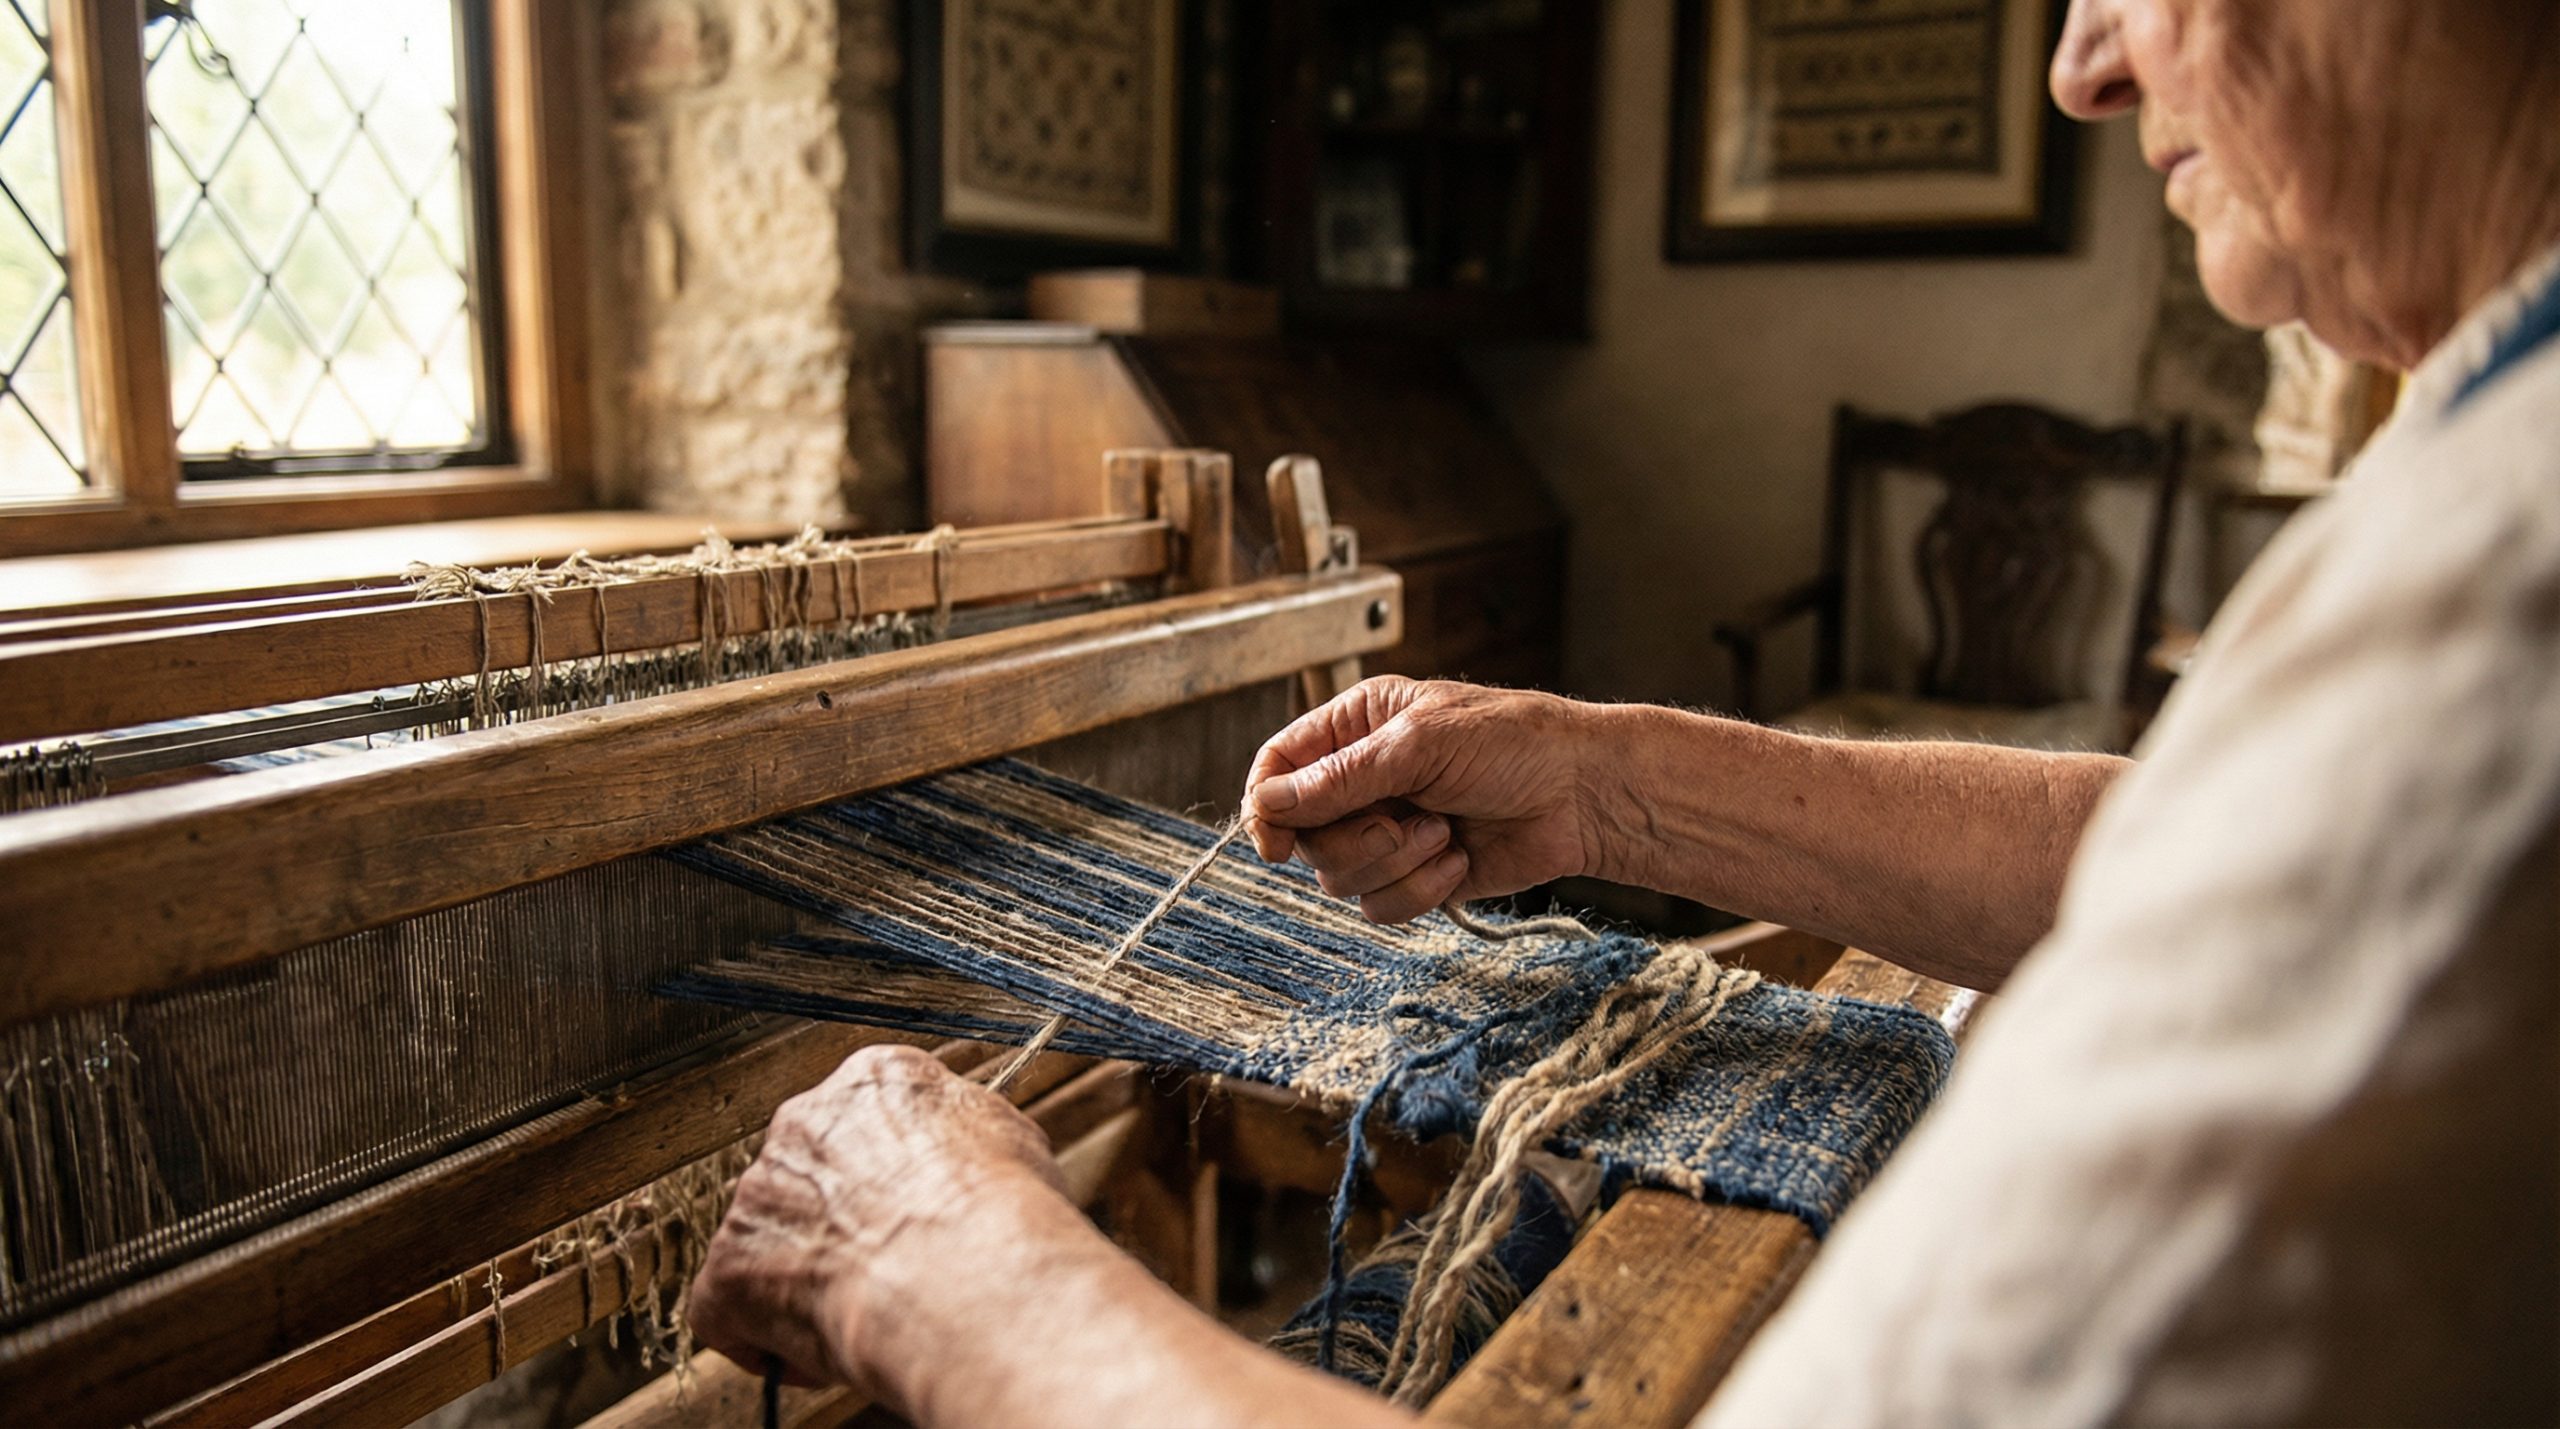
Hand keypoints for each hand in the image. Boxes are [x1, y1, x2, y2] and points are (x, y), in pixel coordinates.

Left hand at [687, 1044, 1070, 1396]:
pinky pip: (728, 1307)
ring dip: (804, 1276)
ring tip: (863, 1315)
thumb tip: (966, 1152)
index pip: (865, 1118)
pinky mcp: (729, 1268)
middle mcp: (804, 1122)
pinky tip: (817, 1354)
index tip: (909, 1212)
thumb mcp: (1010, 1135)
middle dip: (838, 1221)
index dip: (889, 1176)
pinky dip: (762, 1337)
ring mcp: (758, 1195)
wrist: (964, 1272)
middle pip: (808, 1174)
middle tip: (886, 1268)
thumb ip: (965, 1132)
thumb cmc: (1000, 1210)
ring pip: (768, 1238)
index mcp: (875, 1081)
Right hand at [1244, 677, 1616, 921]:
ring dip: (1396, 864)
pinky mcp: (1418, 875)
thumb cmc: (1513, 744)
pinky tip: (1460, 859)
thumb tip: (1267, 804)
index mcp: (1356, 729)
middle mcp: (1364, 781)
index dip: (1267, 809)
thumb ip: (1338, 779)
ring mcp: (1390, 831)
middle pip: (1306, 836)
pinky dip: (1421, 890)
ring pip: (1340, 879)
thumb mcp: (1419, 745)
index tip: (1277, 845)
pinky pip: (1382, 906)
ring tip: (1445, 833)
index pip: (1278, 769)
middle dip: (1356, 840)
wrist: (1583, 795)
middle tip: (1404, 820)